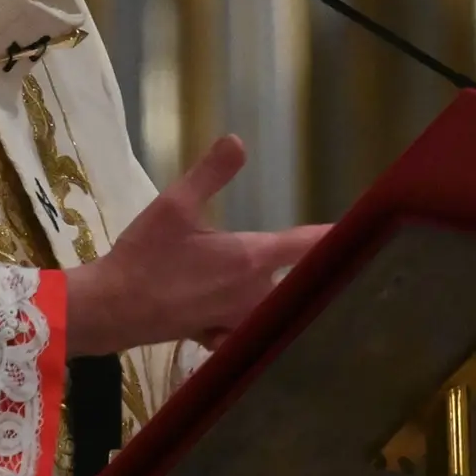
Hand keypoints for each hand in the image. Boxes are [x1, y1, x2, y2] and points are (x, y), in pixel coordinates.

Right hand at [61, 135, 329, 357]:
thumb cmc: (144, 255)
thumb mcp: (173, 205)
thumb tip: (238, 140)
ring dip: (294, 301)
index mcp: (249, 258)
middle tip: (340, 262)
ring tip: (311, 292)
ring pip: (280, 311)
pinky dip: (263, 328)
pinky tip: (261, 323)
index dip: (334, 236)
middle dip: (317, 274)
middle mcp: (254, 293)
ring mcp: (238, 319)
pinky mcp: (219, 335)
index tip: (363, 230)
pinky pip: (253, 333)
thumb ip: (210, 173)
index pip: (307, 245)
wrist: (111, 308)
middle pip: (301, 284)